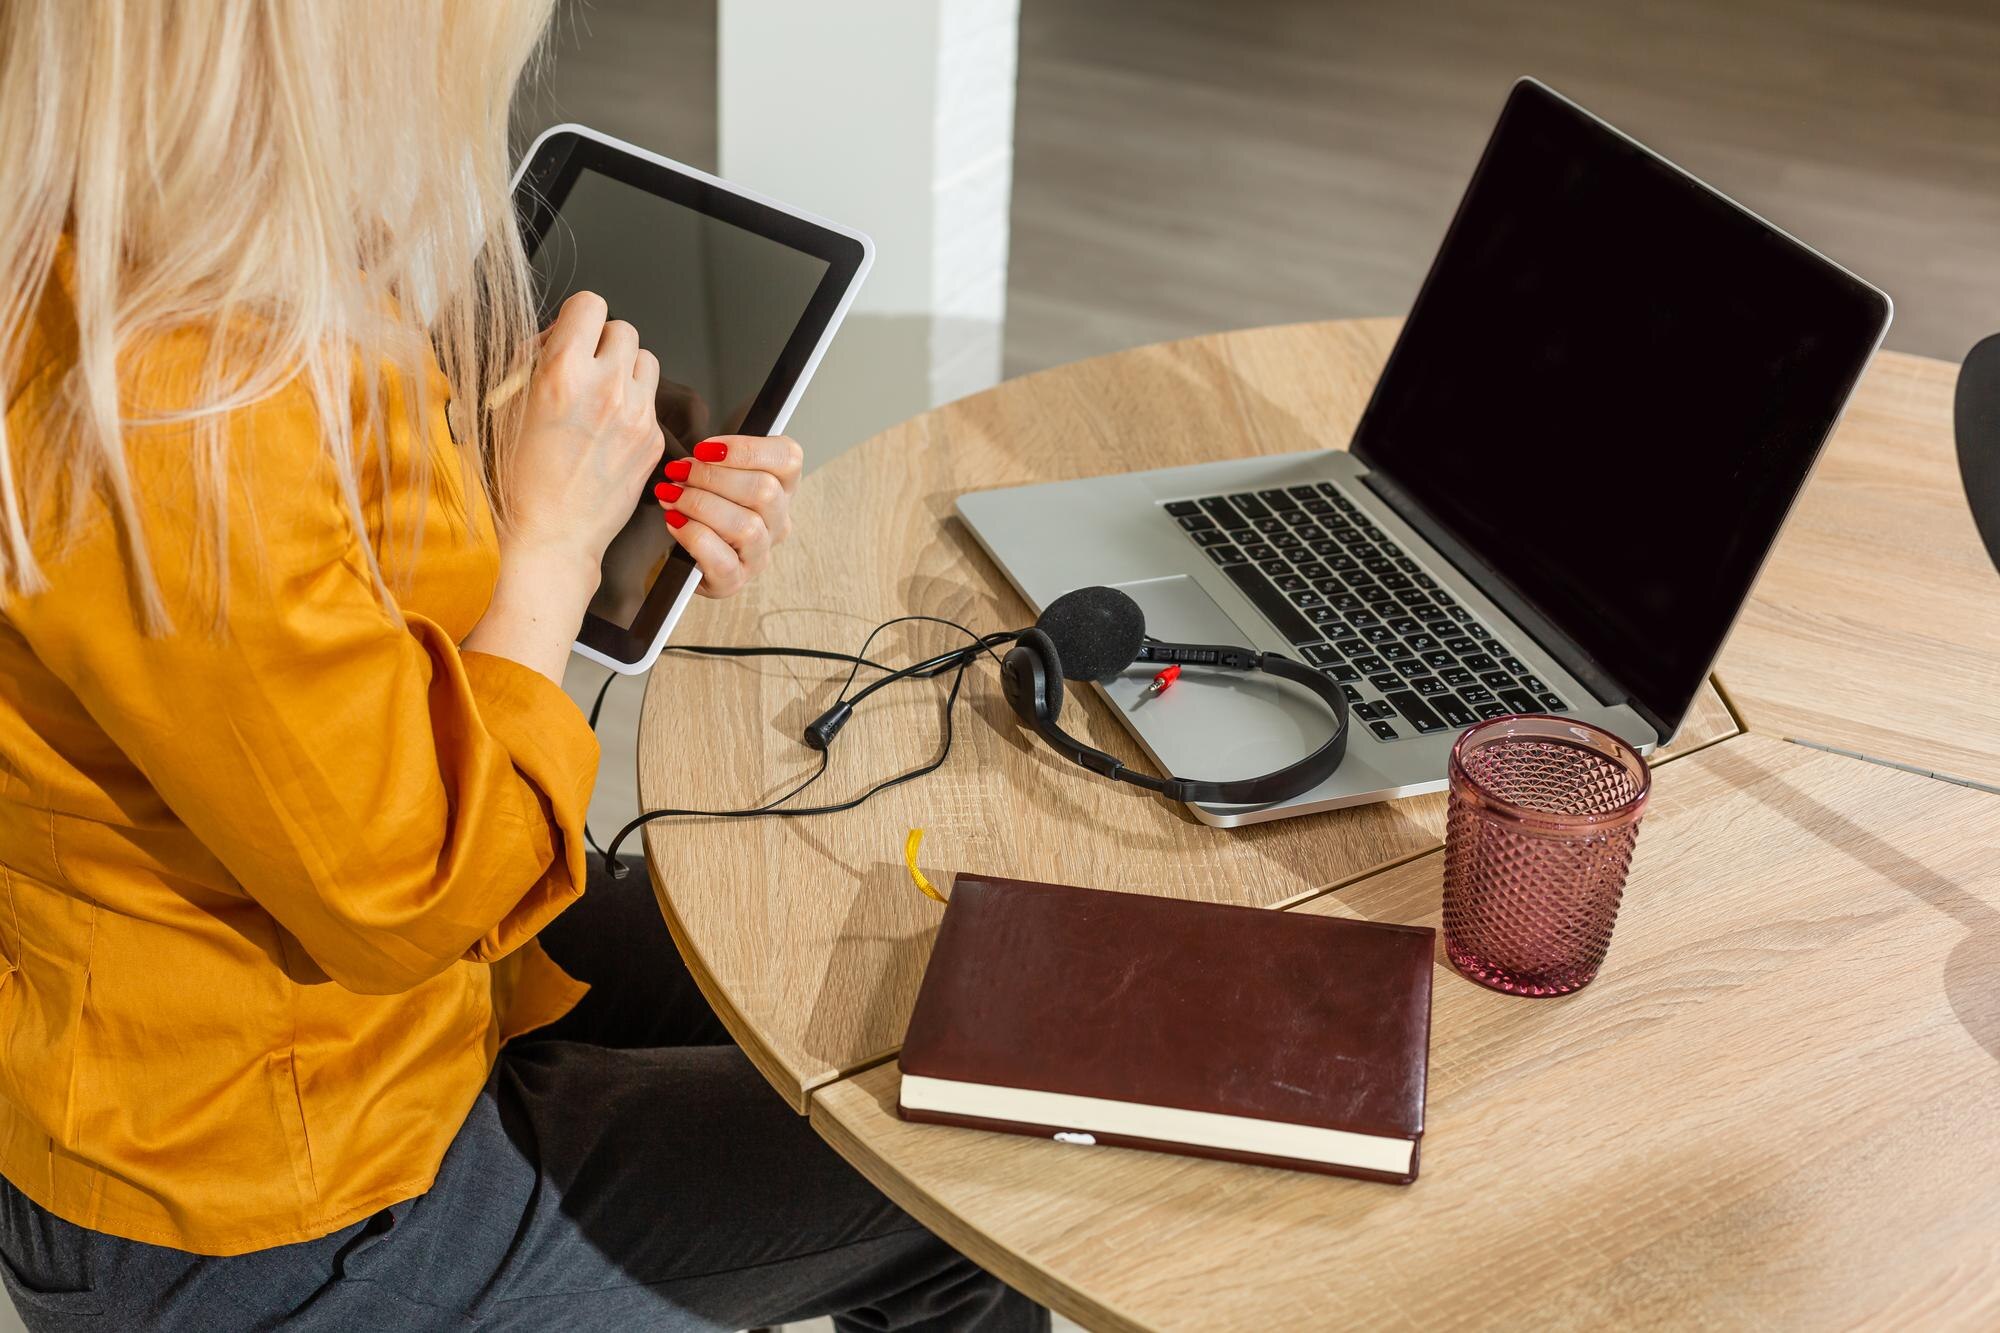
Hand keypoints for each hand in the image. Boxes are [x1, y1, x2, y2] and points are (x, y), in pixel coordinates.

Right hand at [464, 292, 665, 682]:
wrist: (550, 535)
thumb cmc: (517, 479)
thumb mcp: (505, 406)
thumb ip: (531, 362)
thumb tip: (551, 338)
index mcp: (562, 372)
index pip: (590, 304)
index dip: (577, 318)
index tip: (569, 335)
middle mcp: (606, 388)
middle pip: (623, 329)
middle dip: (602, 344)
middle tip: (584, 369)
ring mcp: (636, 415)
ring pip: (646, 361)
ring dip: (625, 370)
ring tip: (601, 397)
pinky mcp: (653, 440)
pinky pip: (650, 401)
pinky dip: (634, 407)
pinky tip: (609, 432)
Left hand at [653, 435, 803, 598]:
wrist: (681, 551)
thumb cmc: (701, 505)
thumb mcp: (715, 472)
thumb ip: (716, 453)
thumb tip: (700, 447)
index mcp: (781, 487)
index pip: (787, 458)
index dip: (746, 449)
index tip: (705, 448)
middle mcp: (778, 521)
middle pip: (764, 490)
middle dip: (712, 476)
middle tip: (679, 471)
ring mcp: (759, 554)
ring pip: (746, 526)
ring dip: (700, 505)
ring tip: (671, 496)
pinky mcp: (735, 581)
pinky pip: (723, 561)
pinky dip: (694, 537)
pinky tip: (675, 522)